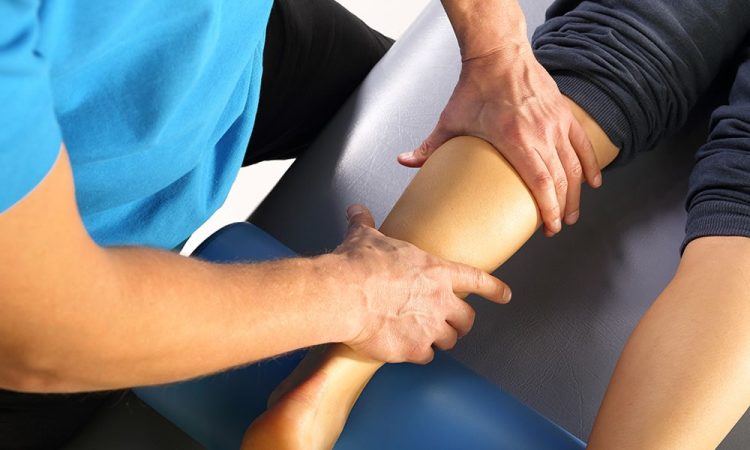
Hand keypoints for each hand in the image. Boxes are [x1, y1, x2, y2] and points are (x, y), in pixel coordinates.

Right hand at [334, 204, 510, 363]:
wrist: (346, 295)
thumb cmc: (359, 265)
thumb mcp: (366, 238)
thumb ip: (366, 224)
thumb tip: (356, 211)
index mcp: (436, 271)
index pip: (477, 279)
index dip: (494, 288)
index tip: (505, 295)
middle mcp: (440, 301)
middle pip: (466, 319)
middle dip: (462, 323)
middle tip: (454, 325)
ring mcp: (429, 327)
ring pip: (449, 340)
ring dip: (441, 339)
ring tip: (428, 337)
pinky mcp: (413, 350)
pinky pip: (426, 356)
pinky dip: (419, 353)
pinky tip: (408, 348)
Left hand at [398, 47, 600, 235]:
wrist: (498, 54)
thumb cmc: (475, 86)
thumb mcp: (450, 120)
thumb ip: (428, 146)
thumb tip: (404, 162)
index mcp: (516, 139)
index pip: (541, 182)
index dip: (548, 209)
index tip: (549, 227)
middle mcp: (541, 133)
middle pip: (561, 180)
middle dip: (562, 208)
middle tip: (557, 226)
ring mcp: (555, 123)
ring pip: (574, 165)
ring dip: (576, 192)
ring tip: (572, 212)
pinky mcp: (563, 114)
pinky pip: (583, 144)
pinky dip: (590, 165)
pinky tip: (592, 182)